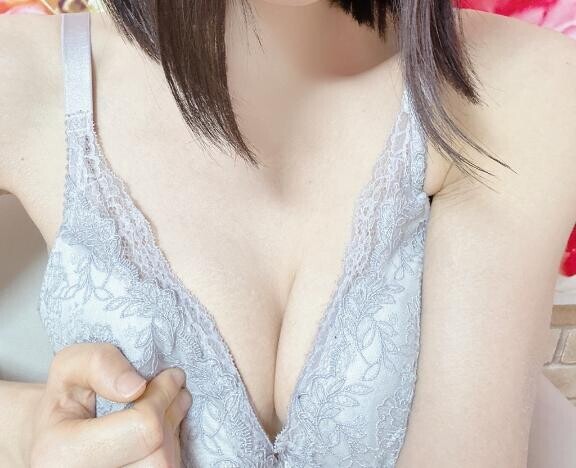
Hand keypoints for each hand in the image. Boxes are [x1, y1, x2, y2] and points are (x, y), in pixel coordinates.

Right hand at [25, 342, 191, 467]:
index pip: (143, 429)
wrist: (58, 437)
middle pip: (158, 456)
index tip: (169, 376)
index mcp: (64, 455)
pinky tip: (159, 430)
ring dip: (173, 432)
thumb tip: (136, 386)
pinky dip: (169, 448)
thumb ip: (98, 364)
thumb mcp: (70, 366)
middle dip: (169, 416)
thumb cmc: (66, 400)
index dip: (163, 396)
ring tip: (165, 407)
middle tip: (171, 390)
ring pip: (166, 467)